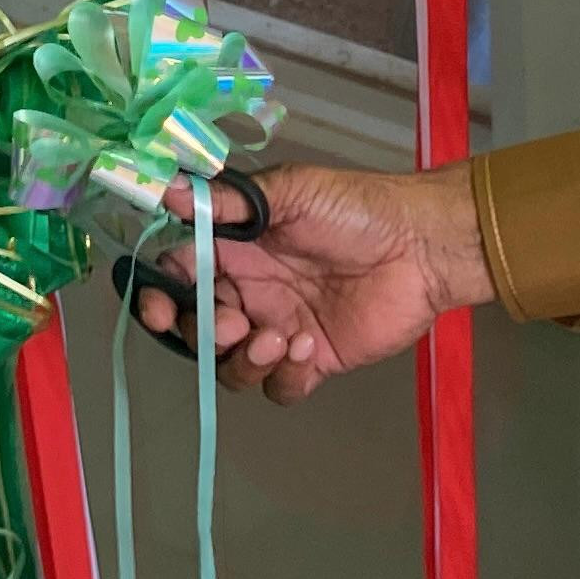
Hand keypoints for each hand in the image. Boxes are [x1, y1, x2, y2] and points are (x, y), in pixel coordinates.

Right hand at [124, 164, 493, 403]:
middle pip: (198, 332)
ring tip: (280, 338)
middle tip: (234, 324)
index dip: (159, 299)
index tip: (158, 309)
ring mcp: (278, 330)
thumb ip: (229, 201)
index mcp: (235, 250)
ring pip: (232, 367)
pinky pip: (278, 388)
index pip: (178, 280)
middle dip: (203, 335)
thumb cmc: (355, 209)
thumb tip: (167, 190)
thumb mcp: (290, 192)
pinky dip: (284, 377)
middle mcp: (250, 293)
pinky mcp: (313, 362)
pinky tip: (310, 349)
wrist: (421, 245)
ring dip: (243, 361)